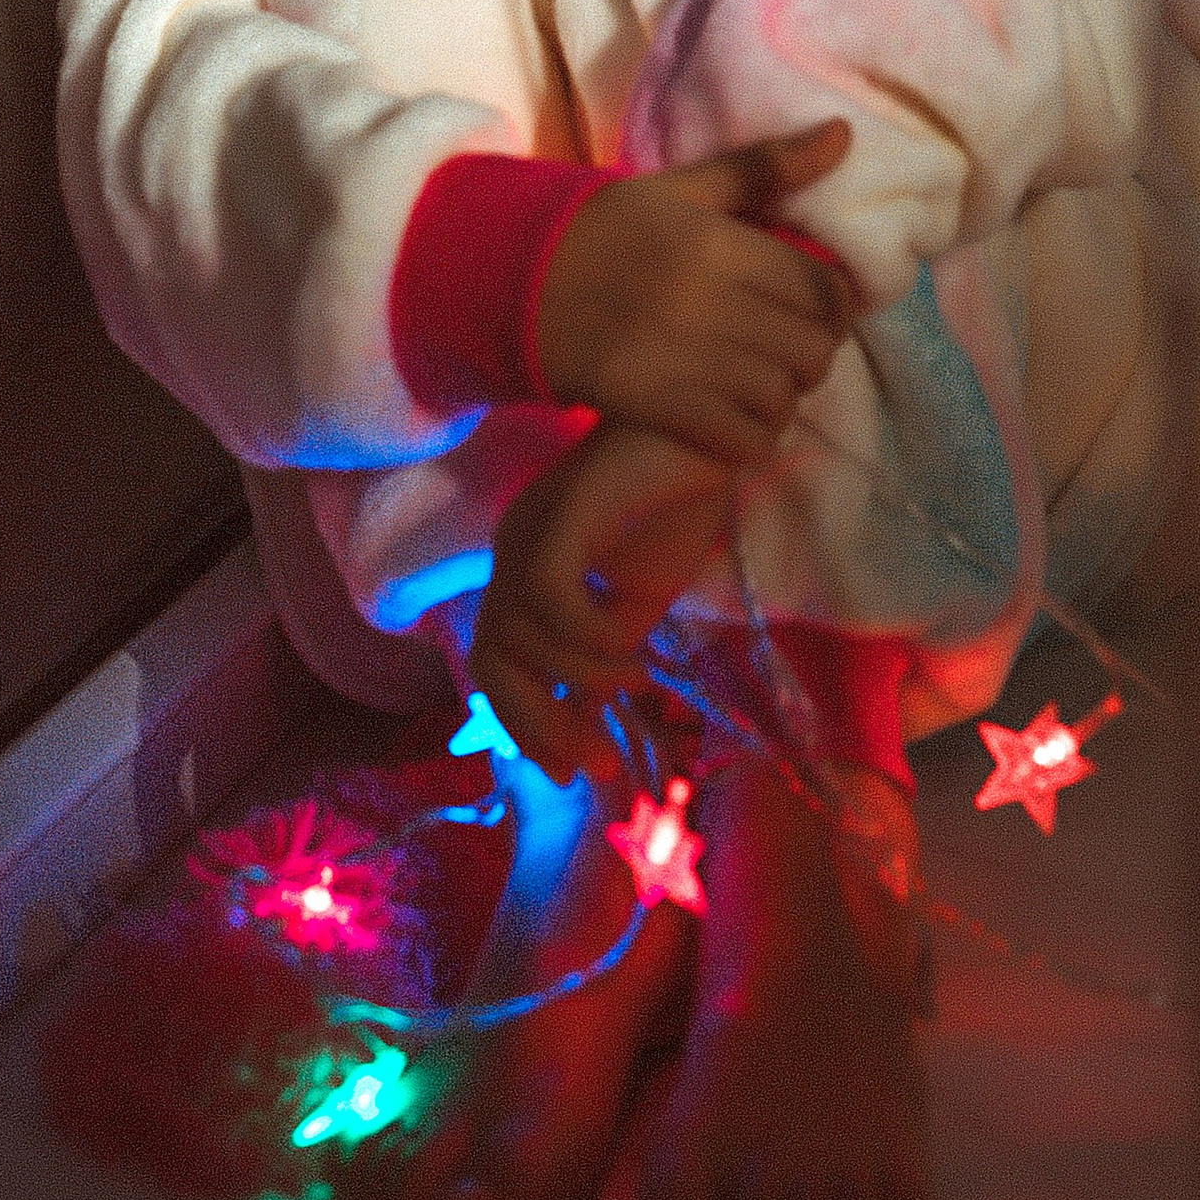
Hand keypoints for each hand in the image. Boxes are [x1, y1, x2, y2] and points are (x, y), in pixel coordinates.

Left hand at [471, 420, 739, 780]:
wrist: (707, 428)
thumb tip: (588, 721)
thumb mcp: (639, 598)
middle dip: (539, 727)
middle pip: (492, 664)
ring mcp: (531, 531)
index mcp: (528, 568)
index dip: (528, 726)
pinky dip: (587, 643)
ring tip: (638, 681)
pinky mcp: (560, 515)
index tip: (577, 770)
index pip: (499, 665)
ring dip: (579, 681)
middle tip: (599, 765)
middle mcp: (515, 550)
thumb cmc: (676, 502)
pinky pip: (549, 603)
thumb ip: (607, 652)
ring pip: (516, 640)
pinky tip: (635, 650)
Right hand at [533, 120, 856, 462]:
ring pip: (780, 398)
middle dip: (813, 352)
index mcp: (718, 244)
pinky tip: (737, 418)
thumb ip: (768, 167)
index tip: (817, 308)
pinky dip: (752, 436)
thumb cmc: (610, 227)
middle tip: (790, 348)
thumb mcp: (686, 188)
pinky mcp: (654, 407)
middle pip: (810, 348)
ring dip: (783, 397)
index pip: (822, 288)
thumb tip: (845, 133)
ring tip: (764, 384)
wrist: (517, 278)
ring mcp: (680, 360)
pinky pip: (741, 440)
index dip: (836, 304)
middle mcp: (705, 303)